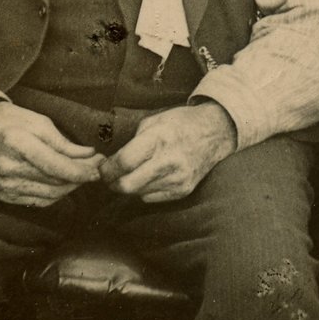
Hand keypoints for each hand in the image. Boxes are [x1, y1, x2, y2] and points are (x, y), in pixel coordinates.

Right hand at [0, 100, 107, 209]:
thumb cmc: (13, 121)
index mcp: (16, 143)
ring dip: (71, 186)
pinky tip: (64, 182)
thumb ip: (65, 143)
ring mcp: (4, 185)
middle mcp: (8, 168)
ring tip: (83, 174)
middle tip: (97, 168)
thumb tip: (91, 156)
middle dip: (80, 177)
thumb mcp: (40, 122)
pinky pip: (40, 200)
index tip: (99, 169)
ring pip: (51, 194)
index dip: (80, 171)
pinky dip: (56, 193)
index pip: (55, 166)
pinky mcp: (5, 196)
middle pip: (55, 181)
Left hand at [105, 100, 236, 205]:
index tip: (103, 168)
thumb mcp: (153, 121)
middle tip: (110, 177)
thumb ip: (132, 142)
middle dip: (113, 183)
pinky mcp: (183, 190)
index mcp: (158, 140)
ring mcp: (177, 179)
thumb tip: (112, 161)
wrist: (215, 133)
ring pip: (138, 194)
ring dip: (129, 186)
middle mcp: (168, 162)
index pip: (123, 163)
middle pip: (127, 185)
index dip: (107, 169)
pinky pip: (151, 198)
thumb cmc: (180, 124)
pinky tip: (150, 177)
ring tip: (132, 174)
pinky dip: (145, 190)